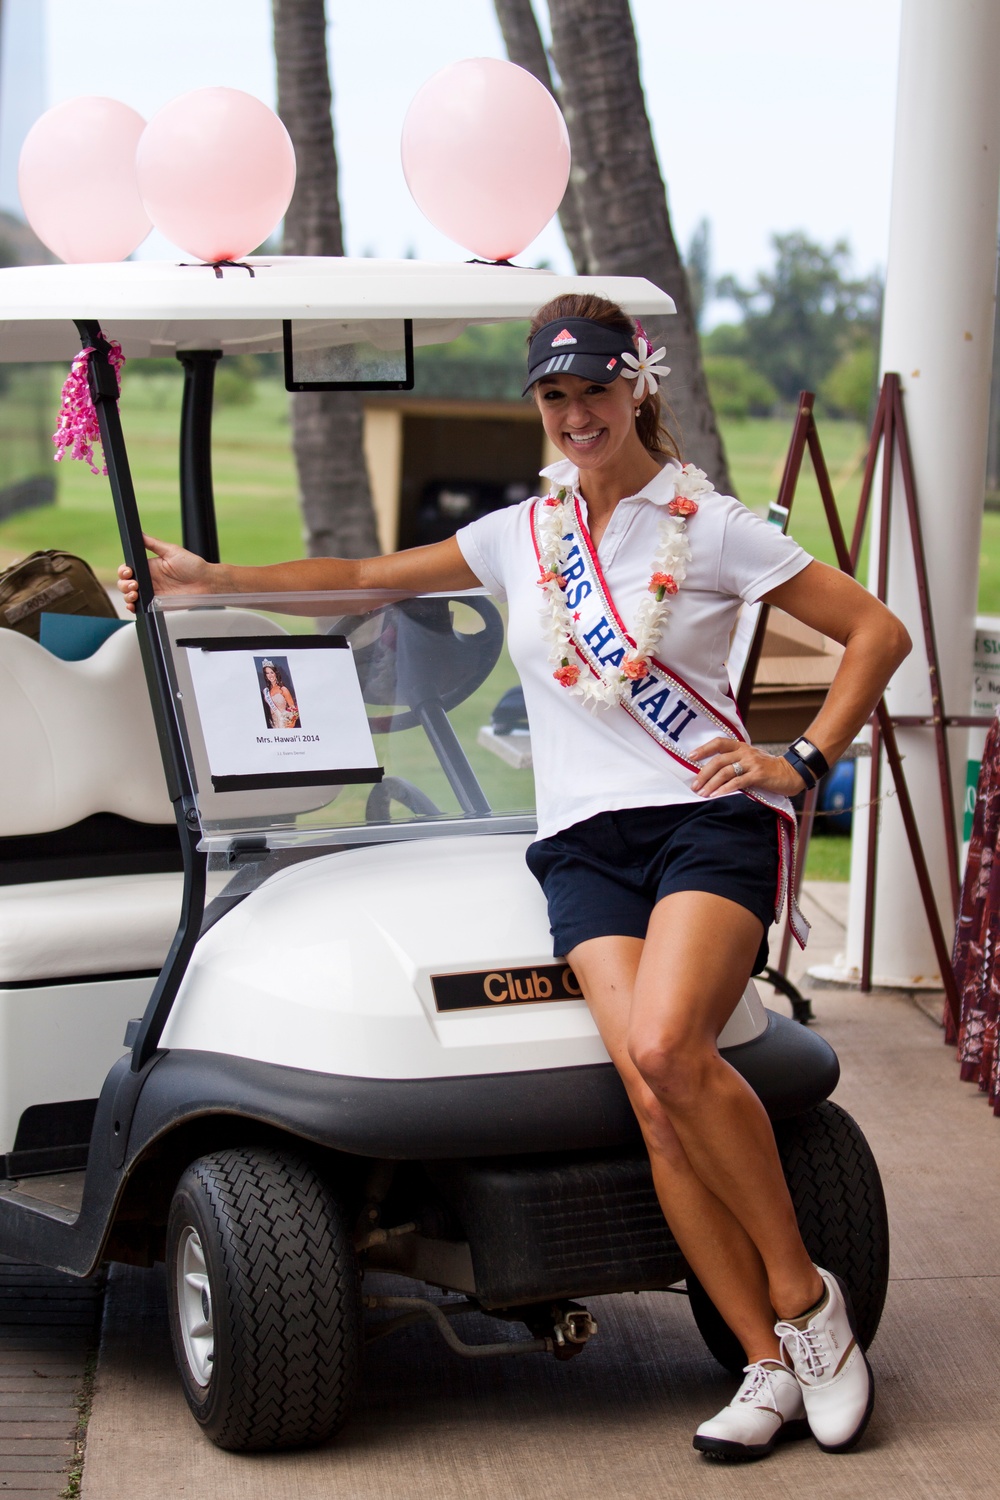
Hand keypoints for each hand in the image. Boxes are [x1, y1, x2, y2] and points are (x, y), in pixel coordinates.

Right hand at [116, 533, 217, 612]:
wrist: (206, 582)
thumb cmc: (192, 565)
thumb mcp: (171, 551)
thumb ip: (153, 544)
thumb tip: (140, 533)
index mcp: (149, 566)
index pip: (129, 569)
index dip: (124, 571)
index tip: (128, 572)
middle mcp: (148, 579)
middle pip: (125, 583)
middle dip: (124, 584)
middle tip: (134, 584)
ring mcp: (152, 592)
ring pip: (130, 596)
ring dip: (127, 595)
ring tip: (134, 593)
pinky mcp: (156, 604)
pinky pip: (140, 607)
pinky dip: (133, 607)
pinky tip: (134, 604)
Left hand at [690, 736, 805, 798]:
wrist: (791, 773)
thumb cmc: (768, 768)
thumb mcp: (750, 759)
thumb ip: (734, 761)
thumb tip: (711, 771)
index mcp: (741, 746)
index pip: (719, 743)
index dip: (704, 749)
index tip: (690, 756)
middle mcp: (745, 752)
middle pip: (719, 760)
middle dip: (704, 773)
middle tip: (694, 785)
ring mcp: (752, 763)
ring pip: (726, 772)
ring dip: (711, 783)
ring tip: (702, 793)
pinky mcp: (759, 775)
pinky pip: (738, 782)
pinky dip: (725, 789)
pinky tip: (717, 795)